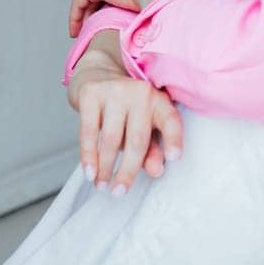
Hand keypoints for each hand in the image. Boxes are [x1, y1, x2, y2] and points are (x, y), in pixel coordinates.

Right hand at [67, 49, 184, 192]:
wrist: (97, 72)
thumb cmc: (125, 107)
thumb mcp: (143, 124)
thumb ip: (152, 148)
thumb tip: (156, 170)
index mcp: (158, 101)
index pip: (170, 121)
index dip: (174, 139)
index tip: (174, 158)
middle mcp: (140, 93)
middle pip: (137, 139)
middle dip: (127, 170)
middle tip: (119, 192)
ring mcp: (114, 90)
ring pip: (111, 138)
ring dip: (105, 167)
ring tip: (101, 186)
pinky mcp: (91, 93)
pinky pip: (89, 130)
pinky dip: (88, 155)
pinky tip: (89, 172)